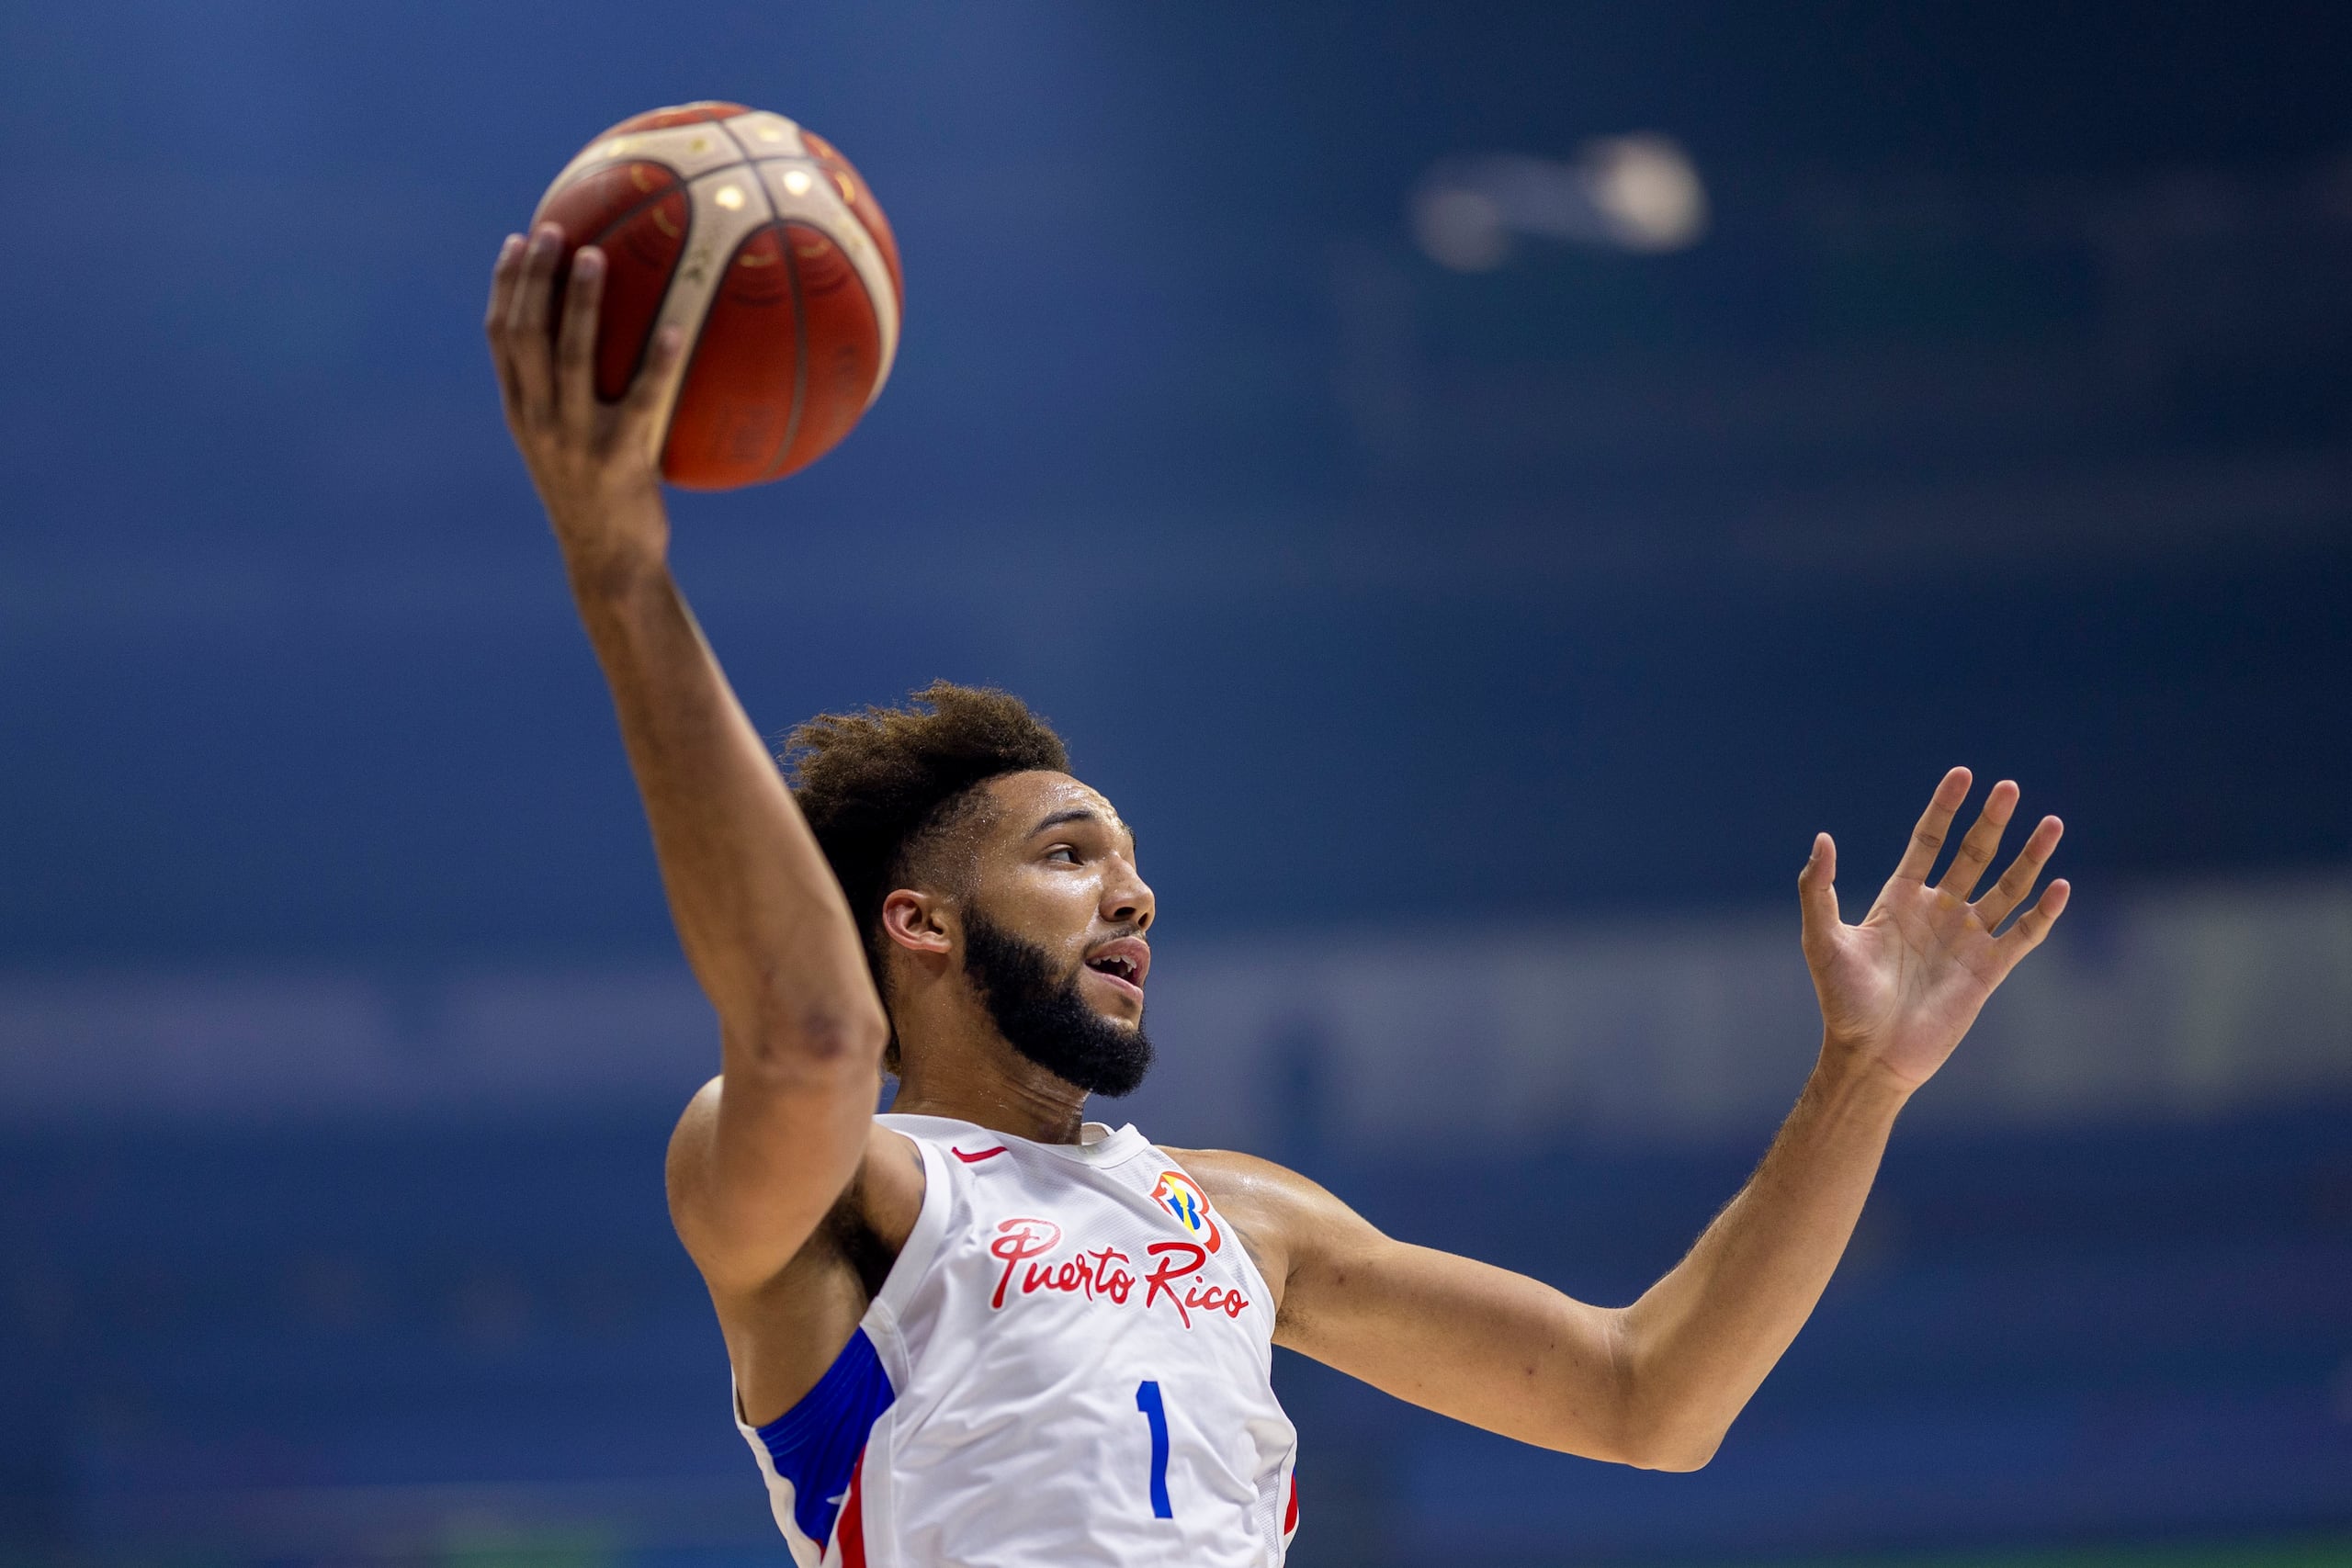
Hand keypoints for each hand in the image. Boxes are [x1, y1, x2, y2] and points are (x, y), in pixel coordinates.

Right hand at [484, 223, 687, 588]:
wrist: (608, 565)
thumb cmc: (599, 501)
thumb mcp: (570, 450)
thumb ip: (572, 401)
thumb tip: (605, 345)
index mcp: (520, 413)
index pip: (500, 337)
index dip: (506, 286)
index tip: (518, 241)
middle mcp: (537, 420)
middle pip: (523, 334)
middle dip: (533, 278)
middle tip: (553, 230)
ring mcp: (573, 440)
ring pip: (568, 356)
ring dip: (580, 303)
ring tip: (597, 257)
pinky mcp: (618, 460)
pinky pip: (641, 400)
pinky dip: (657, 363)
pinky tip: (677, 330)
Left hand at [1798, 768, 2069, 1092]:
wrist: (1872, 1054)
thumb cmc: (1842, 1000)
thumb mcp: (1822, 939)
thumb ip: (1819, 889)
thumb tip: (1822, 838)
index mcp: (1900, 899)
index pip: (1928, 841)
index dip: (1945, 808)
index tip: (1963, 775)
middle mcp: (1938, 912)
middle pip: (1972, 855)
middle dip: (1991, 823)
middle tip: (2009, 788)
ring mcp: (1966, 939)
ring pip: (2007, 888)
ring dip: (2029, 858)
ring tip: (2052, 823)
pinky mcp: (1988, 971)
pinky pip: (2023, 935)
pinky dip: (2043, 912)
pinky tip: (2060, 886)